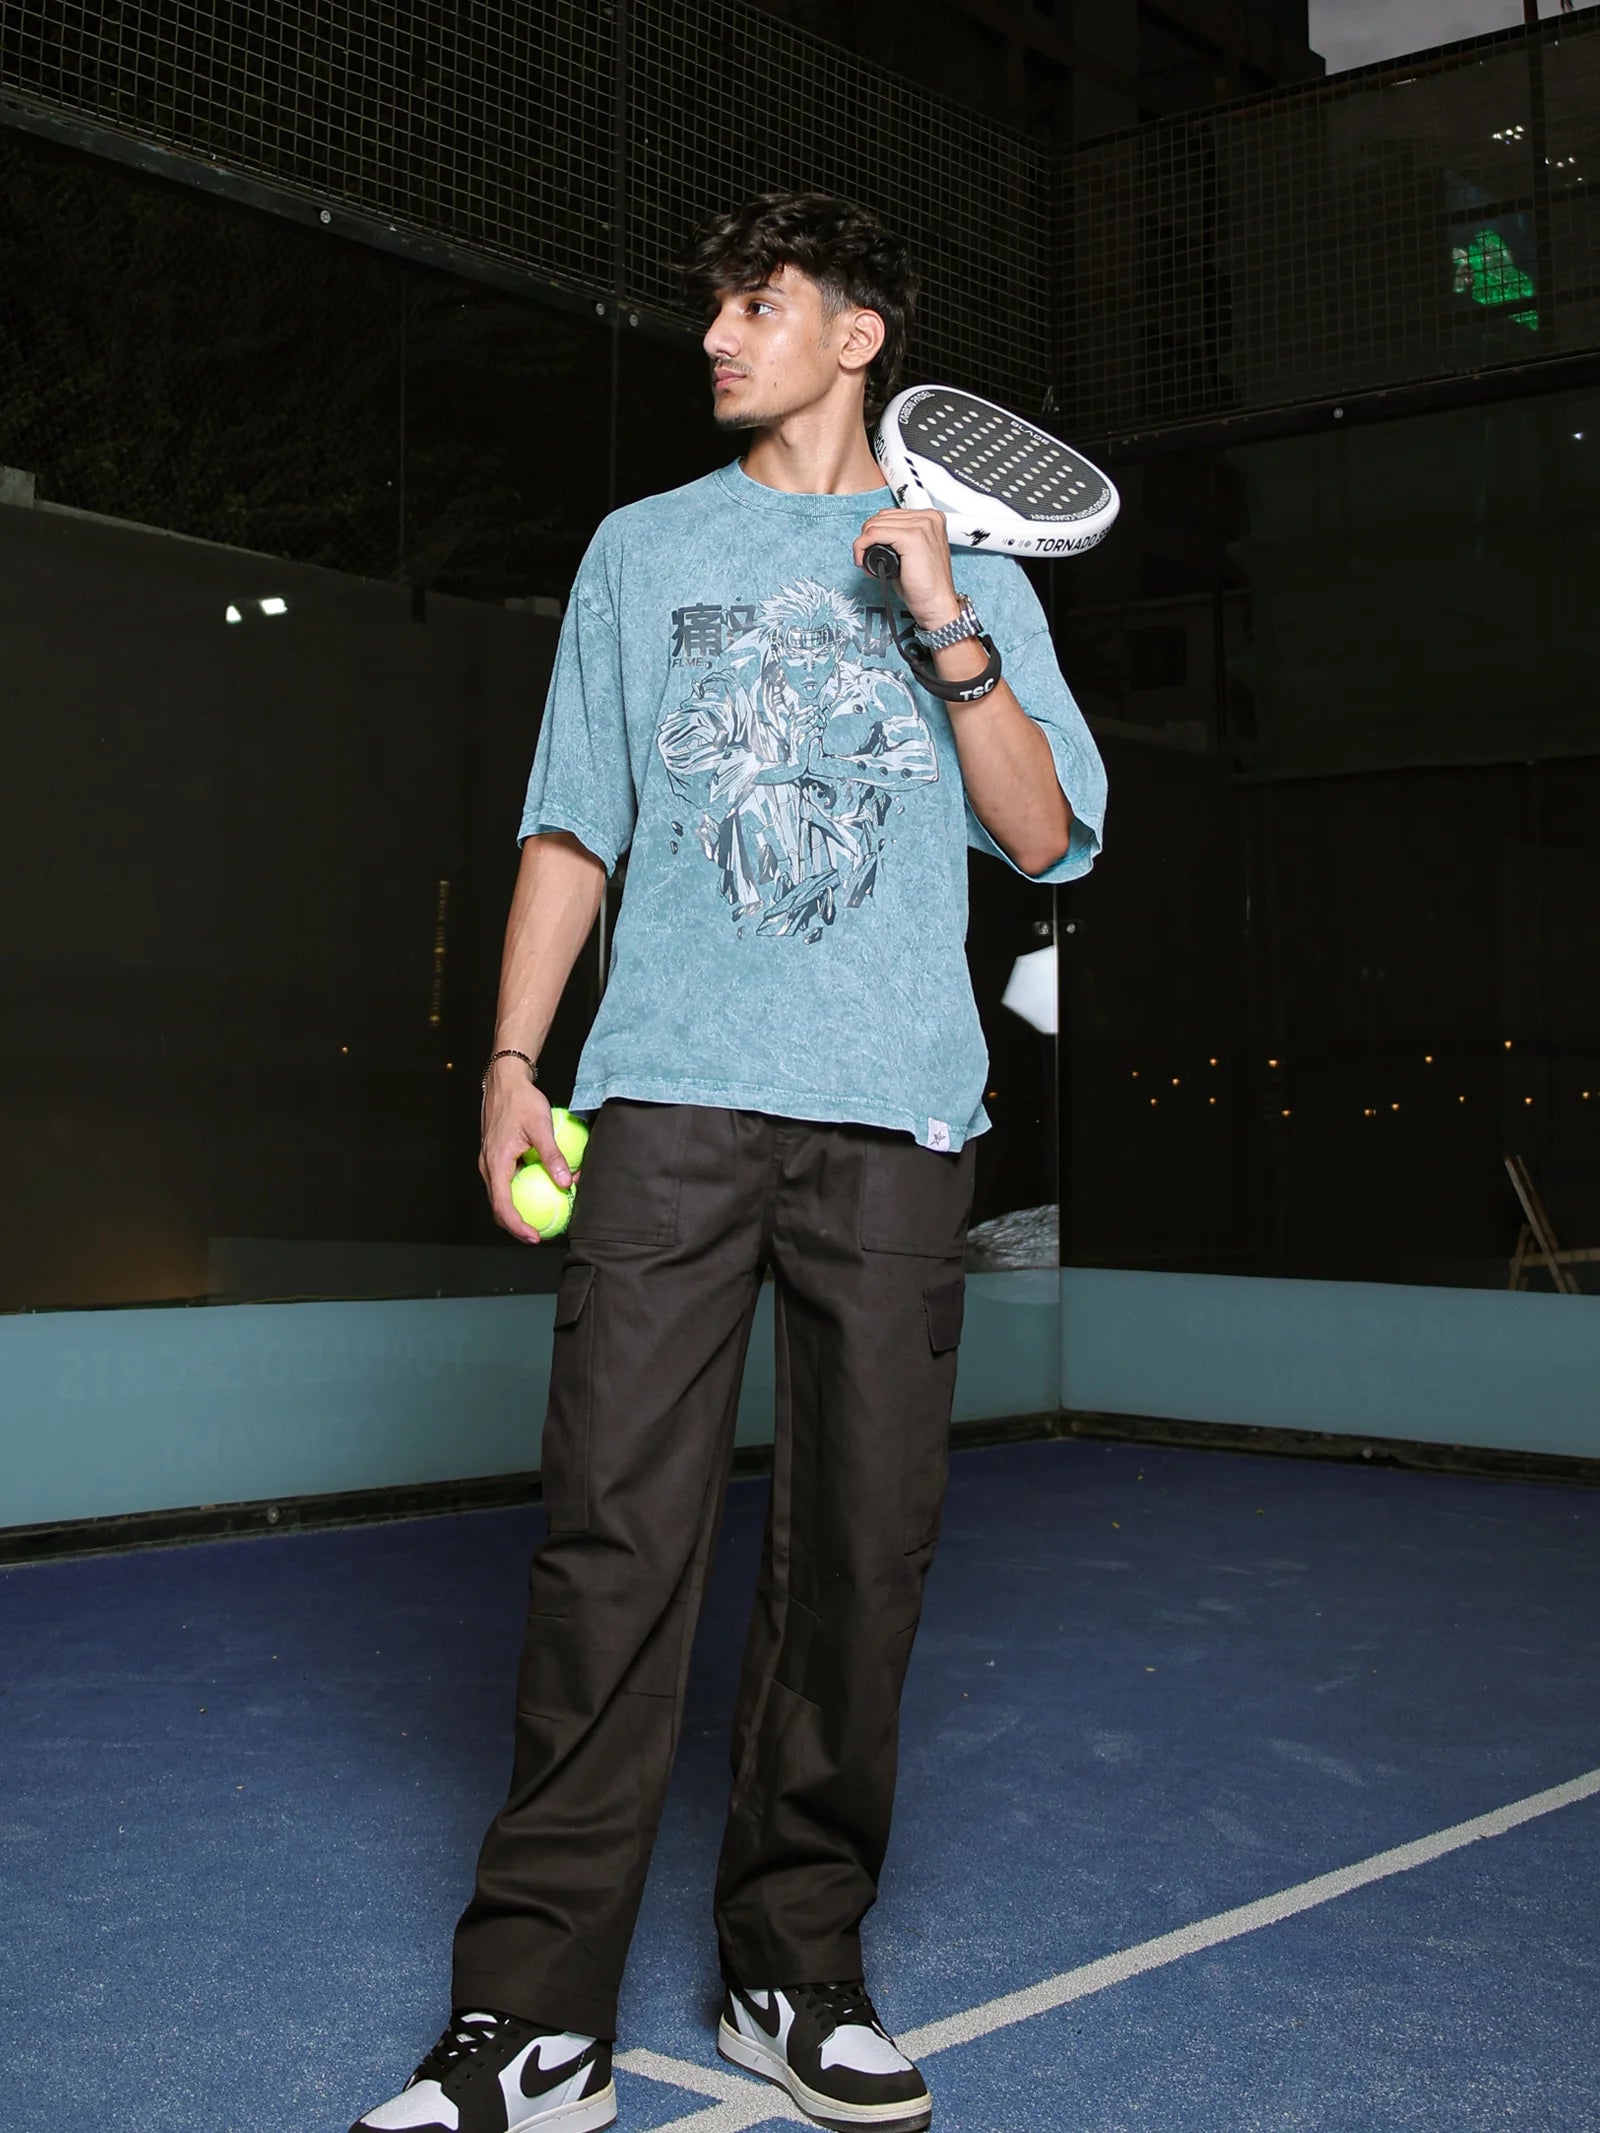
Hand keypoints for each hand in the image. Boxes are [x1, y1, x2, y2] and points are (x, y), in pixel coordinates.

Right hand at [478, 1066, 581, 1242]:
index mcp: (495, 1163)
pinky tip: (542, 1190)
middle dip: (518, 1225)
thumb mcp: (540, 1127)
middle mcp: (488, 1166)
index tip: (536, 1237)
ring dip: (519, 1210)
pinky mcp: (496, 1157)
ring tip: (543, 1217)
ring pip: (502, 1196)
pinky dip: (521, 1192)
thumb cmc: (522, 1101)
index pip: (503, 1206)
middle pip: (499, 1207)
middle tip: (543, 1234)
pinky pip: (507, 1183)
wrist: (505, 1081)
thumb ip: (553, 1155)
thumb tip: (566, 1182)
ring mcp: (490, 1162)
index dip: (518, 1226)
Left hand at [853, 508, 959, 632]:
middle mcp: (928, 518)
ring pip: (875, 525)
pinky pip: (874, 534)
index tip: (871, 550)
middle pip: (881, 517)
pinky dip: (862, 547)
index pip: (891, 515)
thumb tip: (872, 538)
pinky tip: (864, 562)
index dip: (875, 532)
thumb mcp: (910, 555)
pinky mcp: (912, 537)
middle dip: (868, 538)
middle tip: (866, 560)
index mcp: (931, 519)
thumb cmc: (925, 586)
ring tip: (867, 563)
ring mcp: (921, 526)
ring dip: (863, 544)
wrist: (936, 604)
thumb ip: (896, 540)